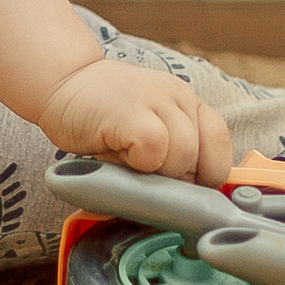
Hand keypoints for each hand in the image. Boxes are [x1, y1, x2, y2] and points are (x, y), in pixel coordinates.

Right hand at [42, 56, 232, 180]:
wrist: (63, 82)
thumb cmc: (105, 117)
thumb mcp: (148, 128)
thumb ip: (171, 153)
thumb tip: (188, 202)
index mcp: (187, 102)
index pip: (221, 142)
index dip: (206, 173)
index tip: (183, 185)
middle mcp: (178, 96)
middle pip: (201, 157)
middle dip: (175, 178)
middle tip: (145, 174)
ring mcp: (156, 100)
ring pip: (182, 156)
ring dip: (156, 173)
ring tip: (128, 163)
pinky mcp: (130, 112)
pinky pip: (154, 151)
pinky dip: (138, 165)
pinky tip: (118, 156)